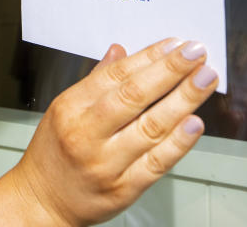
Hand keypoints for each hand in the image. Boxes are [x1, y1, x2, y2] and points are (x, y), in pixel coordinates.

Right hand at [8, 39, 218, 225]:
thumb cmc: (53, 154)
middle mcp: (86, 133)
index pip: (115, 75)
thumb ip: (95, 81)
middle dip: (170, 70)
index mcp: (70, 107)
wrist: (41, 200)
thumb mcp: (63, 109)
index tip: (174, 44)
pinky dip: (178, 142)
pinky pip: (156, 163)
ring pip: (150, 127)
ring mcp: (105, 163)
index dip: (149, 57)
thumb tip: (120, 52)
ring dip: (183, 100)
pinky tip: (195, 123)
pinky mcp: (123, 189)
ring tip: (205, 79)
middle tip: (196, 53)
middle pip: (134, 96)